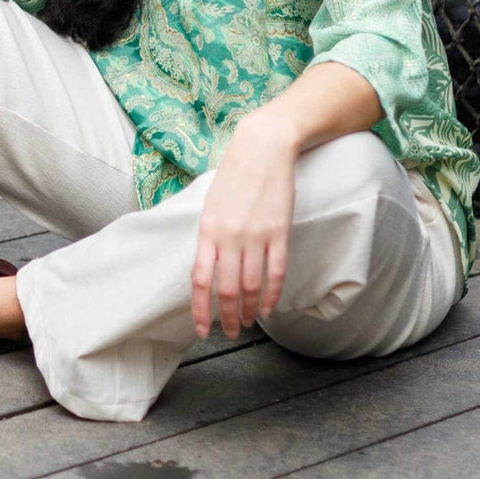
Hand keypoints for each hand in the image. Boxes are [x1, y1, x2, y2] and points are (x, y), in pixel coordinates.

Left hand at [191, 111, 297, 339]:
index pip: (200, 279)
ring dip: (249, 310)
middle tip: (230, 332)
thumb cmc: (234, 174)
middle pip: (227, 290)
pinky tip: (268, 307)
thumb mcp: (211, 203)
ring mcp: (256, 234)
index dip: (200, 309)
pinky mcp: (279, 231)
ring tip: (247, 322)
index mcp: (208, 228)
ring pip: (252, 286)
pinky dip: (271, 295)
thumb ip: (209, 235)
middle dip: (227, 318)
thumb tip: (207, 268)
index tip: (202, 330)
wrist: (262, 147)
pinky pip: (276, 272)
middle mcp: (230, 235)